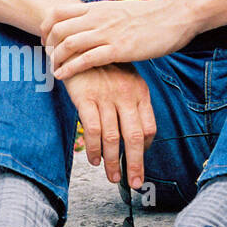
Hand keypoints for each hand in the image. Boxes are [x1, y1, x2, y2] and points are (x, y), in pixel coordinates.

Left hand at [40, 0, 197, 79]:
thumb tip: (95, 22)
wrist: (177, 16)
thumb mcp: (122, 10)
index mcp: (98, 7)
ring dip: (56, 59)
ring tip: (53, 70)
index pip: (59, 11)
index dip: (46, 26)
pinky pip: (86, 59)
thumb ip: (105, 16)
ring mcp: (108, 33)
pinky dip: (70, 68)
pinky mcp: (118, 49)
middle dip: (48, 45)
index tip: (46, 39)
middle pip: (58, 28)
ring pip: (68, 44)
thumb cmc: (153, 16)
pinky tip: (63, 76)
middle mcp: (98, 18)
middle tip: (48, 57)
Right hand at [62, 63, 155, 188]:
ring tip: (112, 176)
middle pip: (134, 137)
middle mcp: (126, 95)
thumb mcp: (124, 79)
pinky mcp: (86, 98)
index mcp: (139, 91)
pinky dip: (94, 148)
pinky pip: (93, 129)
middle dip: (135, 164)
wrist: (77, 44)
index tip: (139, 162)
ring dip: (112, 161)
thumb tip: (136, 133)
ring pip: (113, 137)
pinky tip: (93, 159)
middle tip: (134, 182)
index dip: (145, 149)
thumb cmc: (101, 65)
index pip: (149, 127)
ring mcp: (106, 96)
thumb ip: (131, 103)